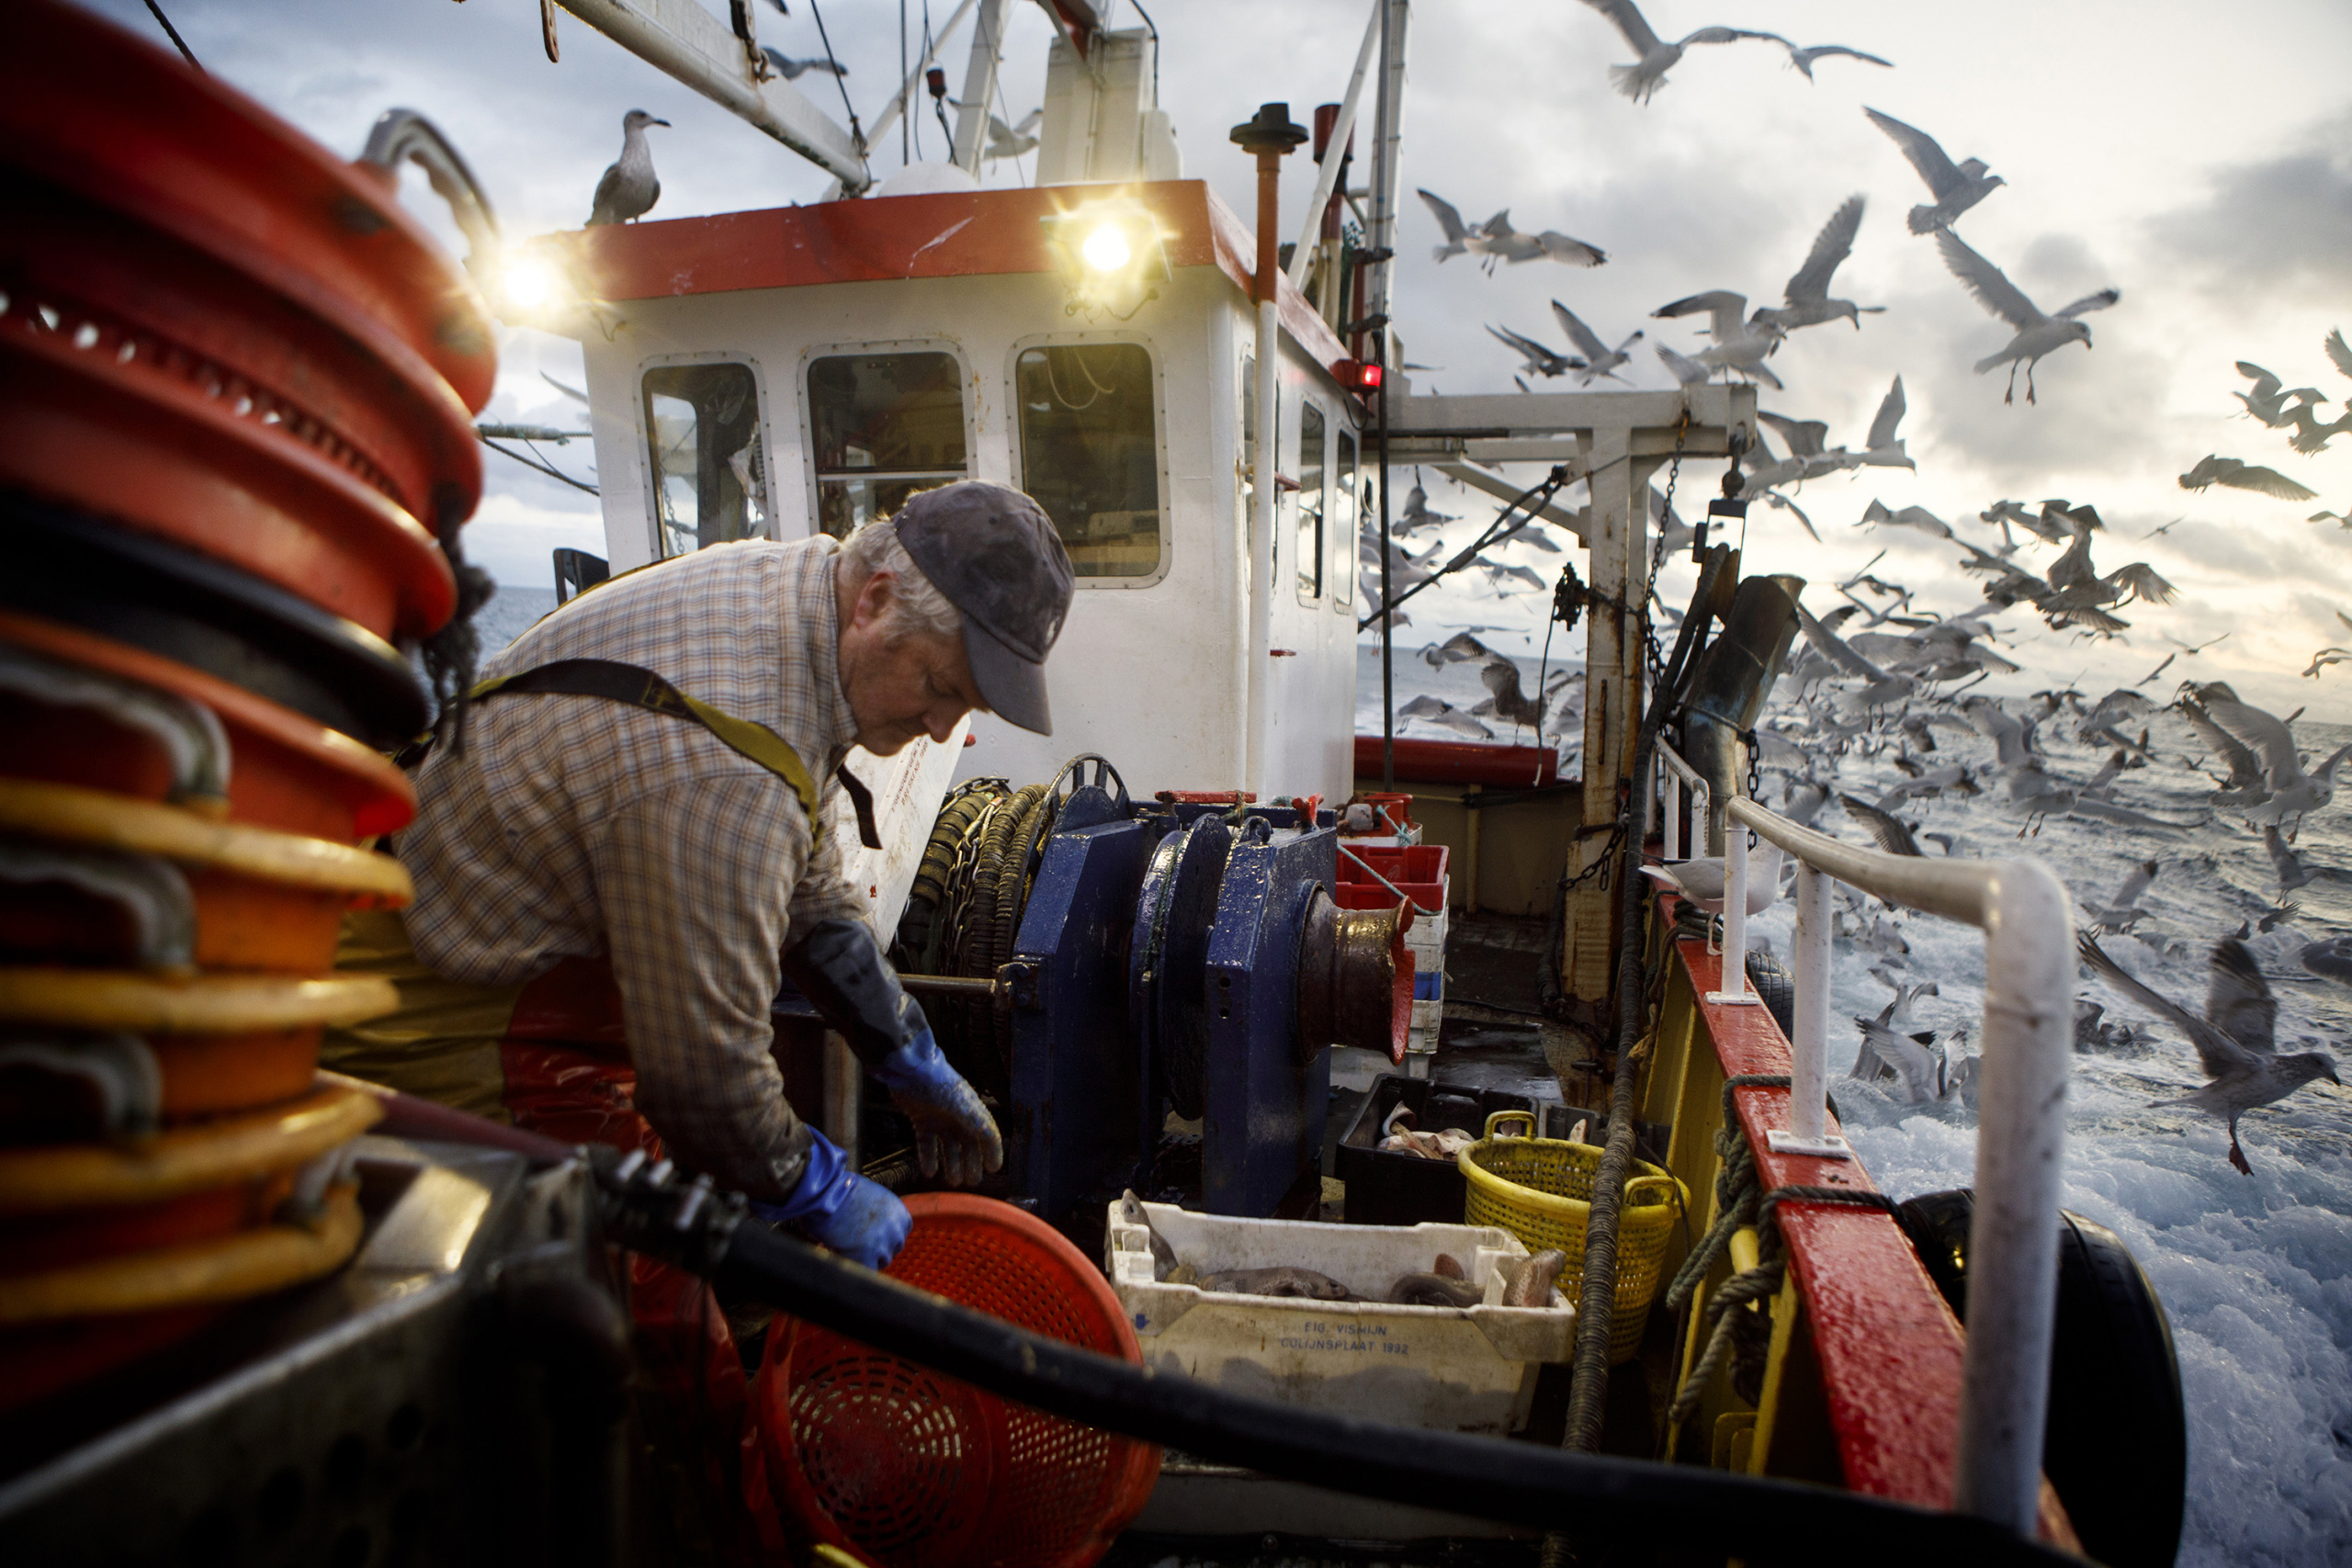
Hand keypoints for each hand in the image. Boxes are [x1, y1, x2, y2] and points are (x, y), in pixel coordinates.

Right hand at [749, 1129, 910, 1270]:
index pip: (903, 1231)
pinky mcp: (866, 1257)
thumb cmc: (842, 1190)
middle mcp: (895, 1230)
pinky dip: (859, 1266)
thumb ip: (880, 1212)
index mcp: (899, 1212)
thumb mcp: (873, 1195)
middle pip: (894, 1247)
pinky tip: (848, 1257)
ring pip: (882, 1261)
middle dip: (880, 1247)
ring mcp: (883, 1245)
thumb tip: (875, 1225)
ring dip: (869, 1257)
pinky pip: (868, 1271)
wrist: (828, 1194)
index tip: (877, 1235)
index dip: (888, 1234)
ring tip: (851, 1248)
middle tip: (862, 1243)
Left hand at [874, 1003, 1002, 1186]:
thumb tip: (991, 1138)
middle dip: (972, 1163)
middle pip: (968, 1144)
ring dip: (951, 1164)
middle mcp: (957, 1116)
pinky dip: (929, 1157)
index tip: (994, 1169)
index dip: (993, 1152)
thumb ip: (975, 1121)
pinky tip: (930, 1172)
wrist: (908, 1070)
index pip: (988, 1134)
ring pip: (948, 1147)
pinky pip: (927, 1143)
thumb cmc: (938, 1083)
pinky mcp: (921, 1120)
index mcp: (972, 1110)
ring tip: (953, 1181)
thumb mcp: (960, 1104)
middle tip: (972, 1182)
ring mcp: (939, 1119)